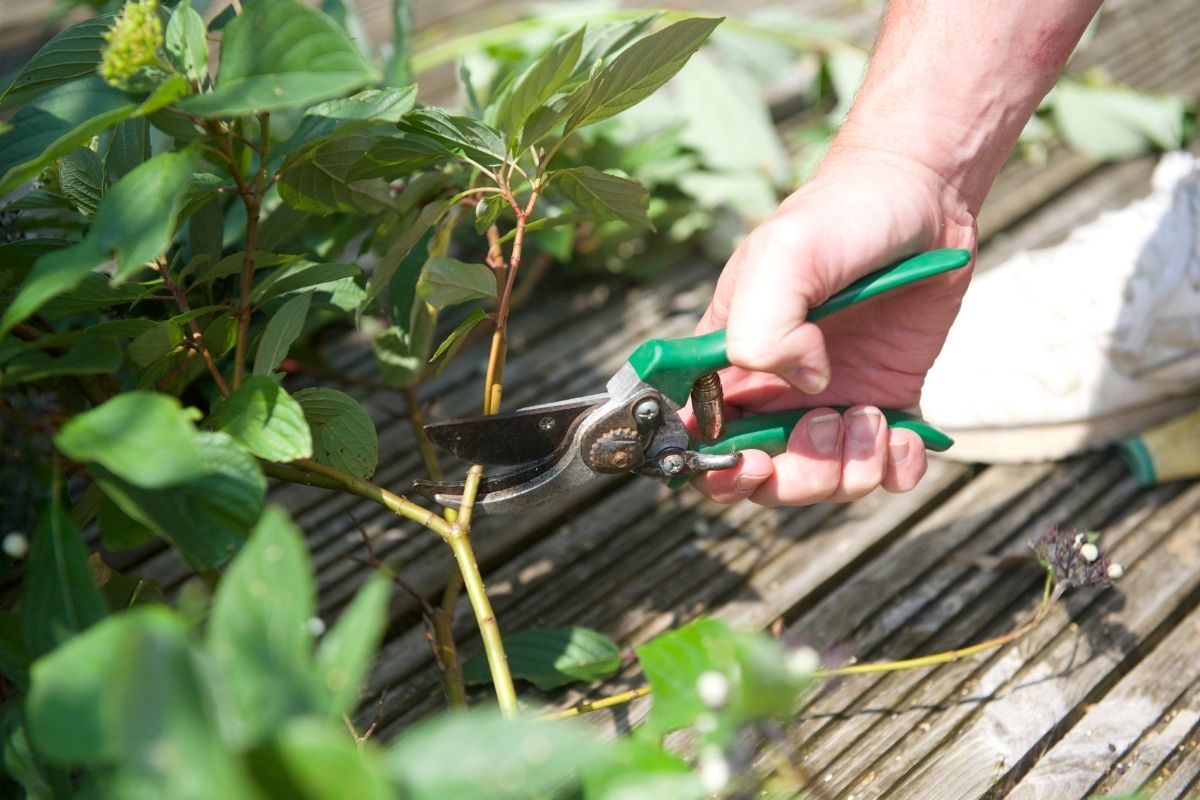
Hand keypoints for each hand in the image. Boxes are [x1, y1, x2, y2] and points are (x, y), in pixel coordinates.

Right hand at [690, 150, 976, 504]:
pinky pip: (885, 473)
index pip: (697, 440)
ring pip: (824, 484)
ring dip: (849, 469)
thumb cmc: (839, 216)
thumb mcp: (784, 255)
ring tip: (872, 414)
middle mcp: (774, 393)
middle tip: (824, 424)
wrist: (924, 197)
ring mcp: (830, 404)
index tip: (747, 461)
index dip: (713, 469)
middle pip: (763, 480)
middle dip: (794, 477)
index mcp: (727, 363)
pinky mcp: (887, 407)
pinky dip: (896, 468)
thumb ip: (763, 327)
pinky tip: (904, 433)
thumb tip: (803, 385)